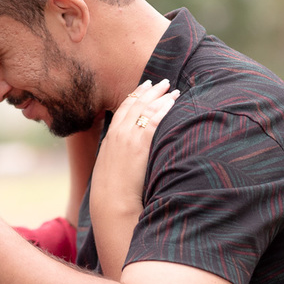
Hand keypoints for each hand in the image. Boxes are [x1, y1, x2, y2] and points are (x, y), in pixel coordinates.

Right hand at [95, 79, 179, 210]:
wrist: (111, 201)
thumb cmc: (113, 191)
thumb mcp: (110, 166)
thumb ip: (118, 154)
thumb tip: (127, 153)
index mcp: (110, 136)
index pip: (123, 108)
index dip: (135, 95)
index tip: (145, 86)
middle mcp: (118, 133)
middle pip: (136, 103)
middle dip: (151, 90)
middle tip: (163, 81)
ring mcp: (128, 137)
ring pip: (146, 109)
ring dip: (161, 97)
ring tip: (173, 90)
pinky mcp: (140, 144)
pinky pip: (154, 120)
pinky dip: (164, 109)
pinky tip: (173, 102)